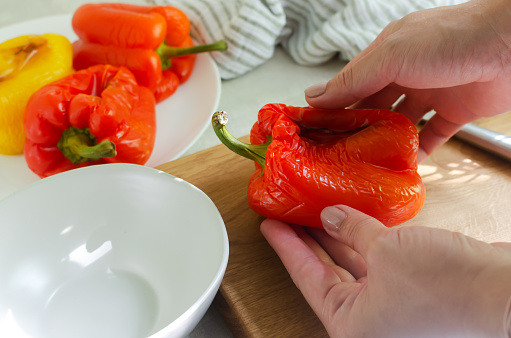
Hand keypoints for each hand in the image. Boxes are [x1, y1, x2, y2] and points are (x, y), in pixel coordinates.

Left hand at [261, 206, 510, 336]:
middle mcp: (369, 320)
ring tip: (316, 208)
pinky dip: (364, 239)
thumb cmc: (446, 287)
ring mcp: (391, 305)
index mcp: (352, 325)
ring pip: (352, 264)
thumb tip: (332, 215)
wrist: (505, 291)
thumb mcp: (385, 251)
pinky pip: (377, 260)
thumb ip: (352, 231)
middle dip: (307, 240)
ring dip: (336, 236)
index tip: (269, 225)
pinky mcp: (411, 289)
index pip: (306, 278)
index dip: (286, 247)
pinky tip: (354, 216)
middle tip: (288, 213)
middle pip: (326, 272)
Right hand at [304, 0, 510, 160]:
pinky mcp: (456, 111)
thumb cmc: (451, 40)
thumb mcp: (391, 56)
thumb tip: (313, 96)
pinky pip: (432, 136)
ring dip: (385, 141)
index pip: (352, 83)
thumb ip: (353, 78)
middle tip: (337, 154)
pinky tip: (404, 166)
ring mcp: (432, 92)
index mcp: (387, 54)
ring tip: (366, 164)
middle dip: (356, 128)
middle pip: (374, 105)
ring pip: (400, 123)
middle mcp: (407, 72)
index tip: (315, 130)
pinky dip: (419, 150)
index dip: (333, 106)